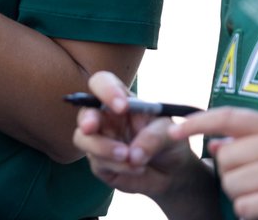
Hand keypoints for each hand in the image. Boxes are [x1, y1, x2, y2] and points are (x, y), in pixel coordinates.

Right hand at [73, 71, 200, 198]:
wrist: (174, 173)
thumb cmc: (169, 142)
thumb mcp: (170, 132)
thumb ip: (154, 136)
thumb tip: (134, 153)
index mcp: (119, 100)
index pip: (102, 83)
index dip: (106, 90)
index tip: (121, 106)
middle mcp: (105, 118)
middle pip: (84, 112)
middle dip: (87, 120)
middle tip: (91, 128)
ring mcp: (100, 140)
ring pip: (83, 139)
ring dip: (104, 148)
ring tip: (130, 158)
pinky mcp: (100, 164)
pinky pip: (98, 163)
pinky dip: (119, 167)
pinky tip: (138, 169)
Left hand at [171, 106, 257, 218]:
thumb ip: (252, 141)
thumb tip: (212, 145)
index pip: (228, 117)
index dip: (197, 123)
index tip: (172, 129)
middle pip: (224, 159)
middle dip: (232, 174)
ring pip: (230, 184)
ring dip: (242, 195)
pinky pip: (243, 206)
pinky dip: (251, 212)